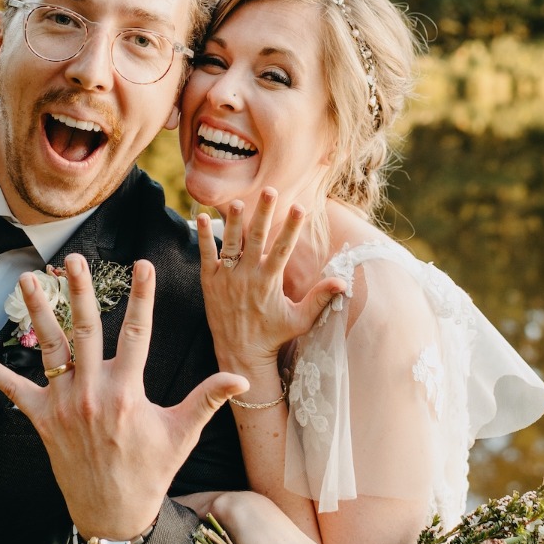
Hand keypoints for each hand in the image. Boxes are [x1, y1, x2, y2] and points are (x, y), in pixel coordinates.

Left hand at [0, 256, 247, 538]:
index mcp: (127, 392)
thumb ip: (209, 399)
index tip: (143, 264)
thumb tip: (243, 379)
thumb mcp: (182, 433)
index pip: (138, 333)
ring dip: (37, 313)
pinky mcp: (42, 420)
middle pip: (85, 330)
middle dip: (79, 291)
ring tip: (26, 280)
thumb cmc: (151, 471)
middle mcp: (92, 393)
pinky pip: (14, 391)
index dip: (143, 297)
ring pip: (49, 349)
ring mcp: (64, 405)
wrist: (113, 514)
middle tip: (73, 260)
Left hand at [199, 190, 345, 376]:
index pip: (283, 249)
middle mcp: (248, 277)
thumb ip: (320, 298)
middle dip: (264, 214)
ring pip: (230, 243)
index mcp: (270, 282)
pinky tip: (199, 216)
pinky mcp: (210, 282)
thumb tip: (344, 282)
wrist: (240, 353)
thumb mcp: (300, 319)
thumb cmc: (274, 335)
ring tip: (236, 201)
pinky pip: (206, 255)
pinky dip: (203, 236)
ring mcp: (227, 279)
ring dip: (232, 222)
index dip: (292, 227)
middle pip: (257, 239)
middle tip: (269, 191)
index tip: (300, 207)